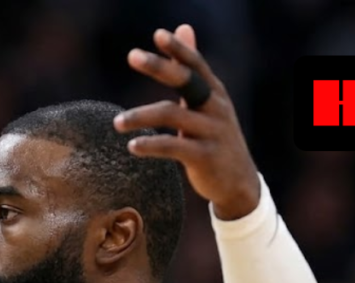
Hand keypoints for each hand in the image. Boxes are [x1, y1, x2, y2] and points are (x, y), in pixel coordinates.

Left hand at [114, 24, 259, 218]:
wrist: (238, 182)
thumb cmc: (214, 136)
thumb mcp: (206, 101)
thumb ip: (191, 68)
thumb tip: (183, 27)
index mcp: (213, 92)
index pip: (195, 64)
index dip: (179, 49)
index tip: (158, 35)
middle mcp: (215, 107)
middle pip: (186, 81)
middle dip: (159, 66)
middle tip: (132, 55)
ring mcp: (212, 132)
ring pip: (173, 115)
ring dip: (141, 115)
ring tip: (116, 122)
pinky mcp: (205, 157)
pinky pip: (174, 147)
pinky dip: (152, 145)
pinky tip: (132, 145)